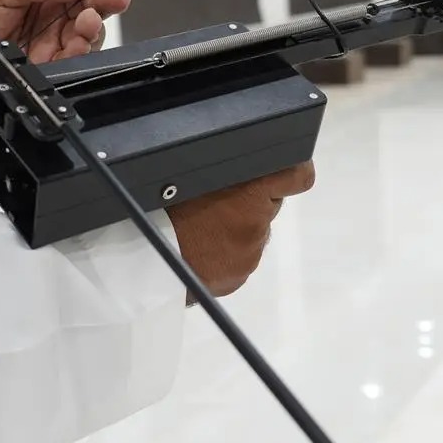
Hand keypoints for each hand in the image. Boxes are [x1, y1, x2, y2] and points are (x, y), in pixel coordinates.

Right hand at [167, 162, 316, 298]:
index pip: (297, 176)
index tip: (290, 169)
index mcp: (250, 191)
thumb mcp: (196, 174)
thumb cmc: (164, 209)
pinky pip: (240, 256)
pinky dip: (226, 252)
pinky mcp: (239, 274)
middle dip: (251, 202)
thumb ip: (230, 169)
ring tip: (201, 226)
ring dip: (236, 228)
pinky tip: (201, 247)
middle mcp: (256, 222)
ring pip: (253, 232)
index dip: (293, 172)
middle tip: (217, 201)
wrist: (144, 255)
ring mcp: (249, 251)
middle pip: (269, 204)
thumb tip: (247, 168)